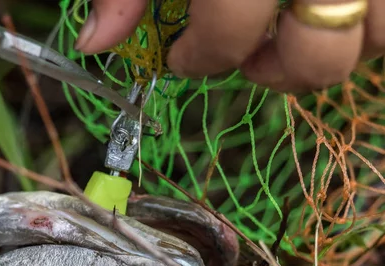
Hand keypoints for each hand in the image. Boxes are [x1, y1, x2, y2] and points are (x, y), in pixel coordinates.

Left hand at [74, 0, 383, 91]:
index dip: (199, 57)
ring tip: (290, 29)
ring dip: (331, 50)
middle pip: (323, 53)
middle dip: (277, 71)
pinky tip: (320, 10)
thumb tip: (95, 43)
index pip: (230, 30)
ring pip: (379, 36)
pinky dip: (365, 24)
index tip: (179, 58)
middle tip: (243, 56)